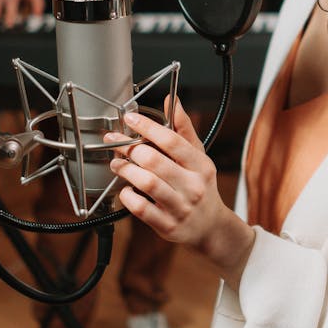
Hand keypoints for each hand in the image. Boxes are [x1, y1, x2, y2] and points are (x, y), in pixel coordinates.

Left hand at [109, 99, 253, 283]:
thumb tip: (172, 100)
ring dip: (125, 170)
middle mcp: (193, 186)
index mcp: (201, 166)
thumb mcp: (199, 156)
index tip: (129, 119)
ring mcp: (180, 208)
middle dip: (129, 149)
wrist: (210, 227)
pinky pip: (141, 209)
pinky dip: (127, 196)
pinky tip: (125, 190)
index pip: (172, 140)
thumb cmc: (200, 186)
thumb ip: (183, 128)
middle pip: (154, 161)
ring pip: (146, 183)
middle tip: (116, 144)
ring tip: (117, 164)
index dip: (147, 127)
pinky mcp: (168, 226)